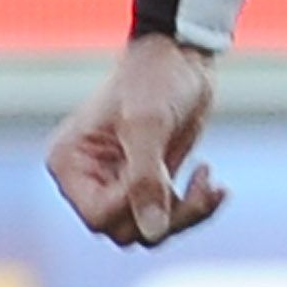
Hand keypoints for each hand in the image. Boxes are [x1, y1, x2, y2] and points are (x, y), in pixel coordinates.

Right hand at [46, 36, 225, 247]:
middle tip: (201, 190)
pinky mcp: (148, 181)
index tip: (164, 178)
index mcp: (70, 163)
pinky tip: (216, 187)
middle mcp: (88, 178)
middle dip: (166, 217)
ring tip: (211, 186)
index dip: (134, 208)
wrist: (182, 55)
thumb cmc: (155, 79)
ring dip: (185, 216)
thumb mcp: (147, 126)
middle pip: (123, 230)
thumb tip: (153, 231)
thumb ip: (145, 179)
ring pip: (148, 230)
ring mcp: (117, 182)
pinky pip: (167, 217)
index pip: (97, 216)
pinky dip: (194, 208)